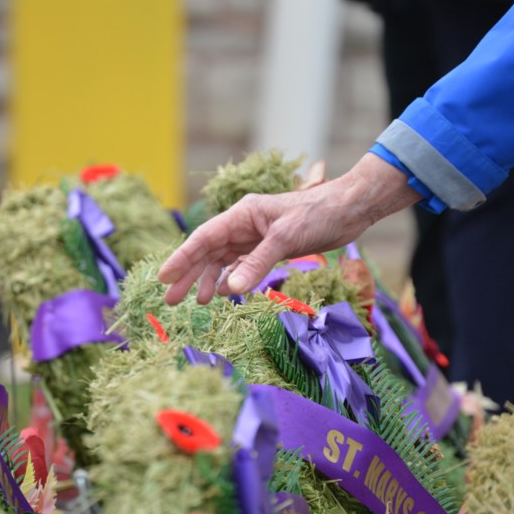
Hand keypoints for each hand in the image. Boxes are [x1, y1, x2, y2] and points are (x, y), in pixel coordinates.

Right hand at [157, 153, 420, 304]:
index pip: (203, 238)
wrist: (349, 210)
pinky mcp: (269, 247)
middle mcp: (243, 224)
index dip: (182, 258)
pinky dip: (232, 280)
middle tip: (170, 300)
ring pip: (223, 260)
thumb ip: (256, 264)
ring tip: (196, 303)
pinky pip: (241, 265)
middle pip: (208, 252)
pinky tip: (224, 295)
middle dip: (189, 275)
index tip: (164, 278)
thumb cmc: (317, 214)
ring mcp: (255, 236)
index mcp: (241, 214)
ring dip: (209, 280)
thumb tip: (230, 290)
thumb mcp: (285, 239)